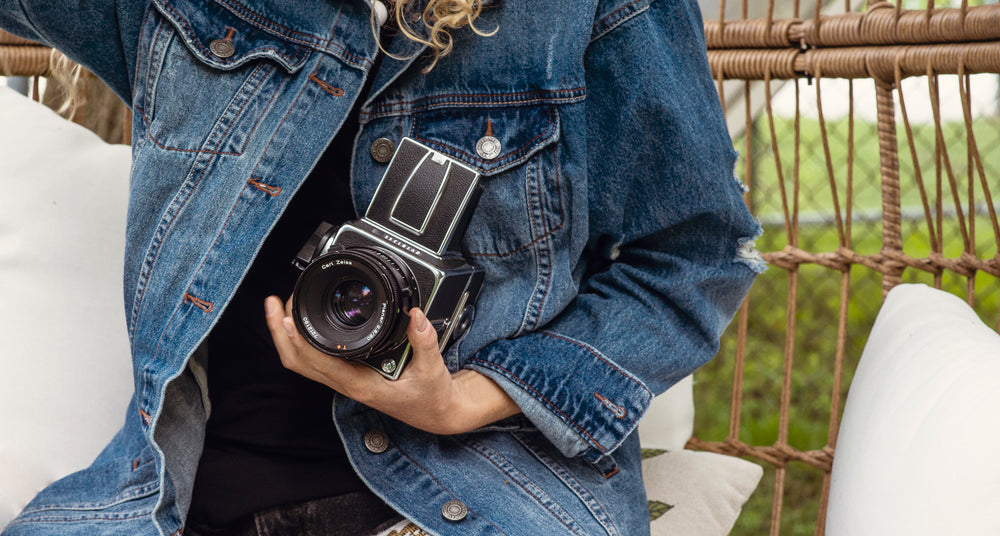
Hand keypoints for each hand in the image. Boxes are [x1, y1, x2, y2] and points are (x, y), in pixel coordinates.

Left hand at [264, 296, 519, 434]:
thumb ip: (425, 341)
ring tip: (279, 307)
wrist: (436, 414)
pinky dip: (302, 341)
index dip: (300, 340)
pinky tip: (302, 324)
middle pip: (299, 362)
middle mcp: (348, 385)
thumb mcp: (433, 369)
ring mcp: (345, 381)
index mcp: (363, 385)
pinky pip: (316, 361)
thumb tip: (415, 314)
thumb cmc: (432, 396)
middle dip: (281, 333)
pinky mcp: (349, 376)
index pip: (320, 362)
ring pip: (303, 363)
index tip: (289, 316)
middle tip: (274, 303)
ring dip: (286, 337)